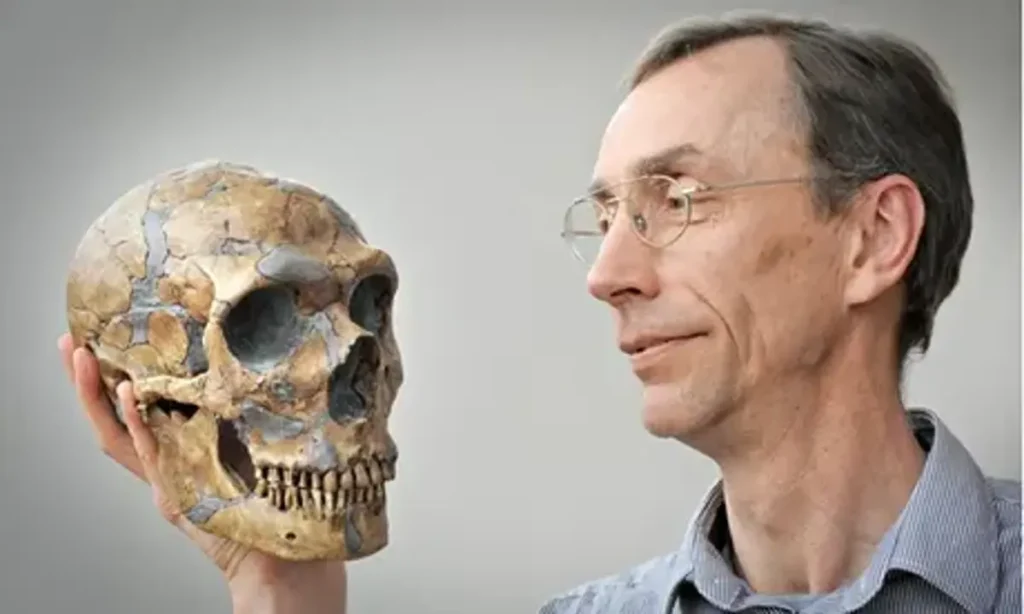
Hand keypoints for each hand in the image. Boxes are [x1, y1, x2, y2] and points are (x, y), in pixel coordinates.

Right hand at [58, 333, 347, 613]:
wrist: (281, 554)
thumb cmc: (278, 498)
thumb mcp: (252, 441)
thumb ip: (240, 412)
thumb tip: (257, 359)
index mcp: (178, 450)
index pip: (136, 408)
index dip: (114, 378)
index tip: (99, 342)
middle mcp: (165, 463)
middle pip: (113, 419)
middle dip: (86, 383)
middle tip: (68, 345)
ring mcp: (167, 478)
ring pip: (119, 434)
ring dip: (97, 396)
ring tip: (82, 360)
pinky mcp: (176, 493)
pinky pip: (149, 453)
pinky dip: (136, 423)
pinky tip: (128, 395)